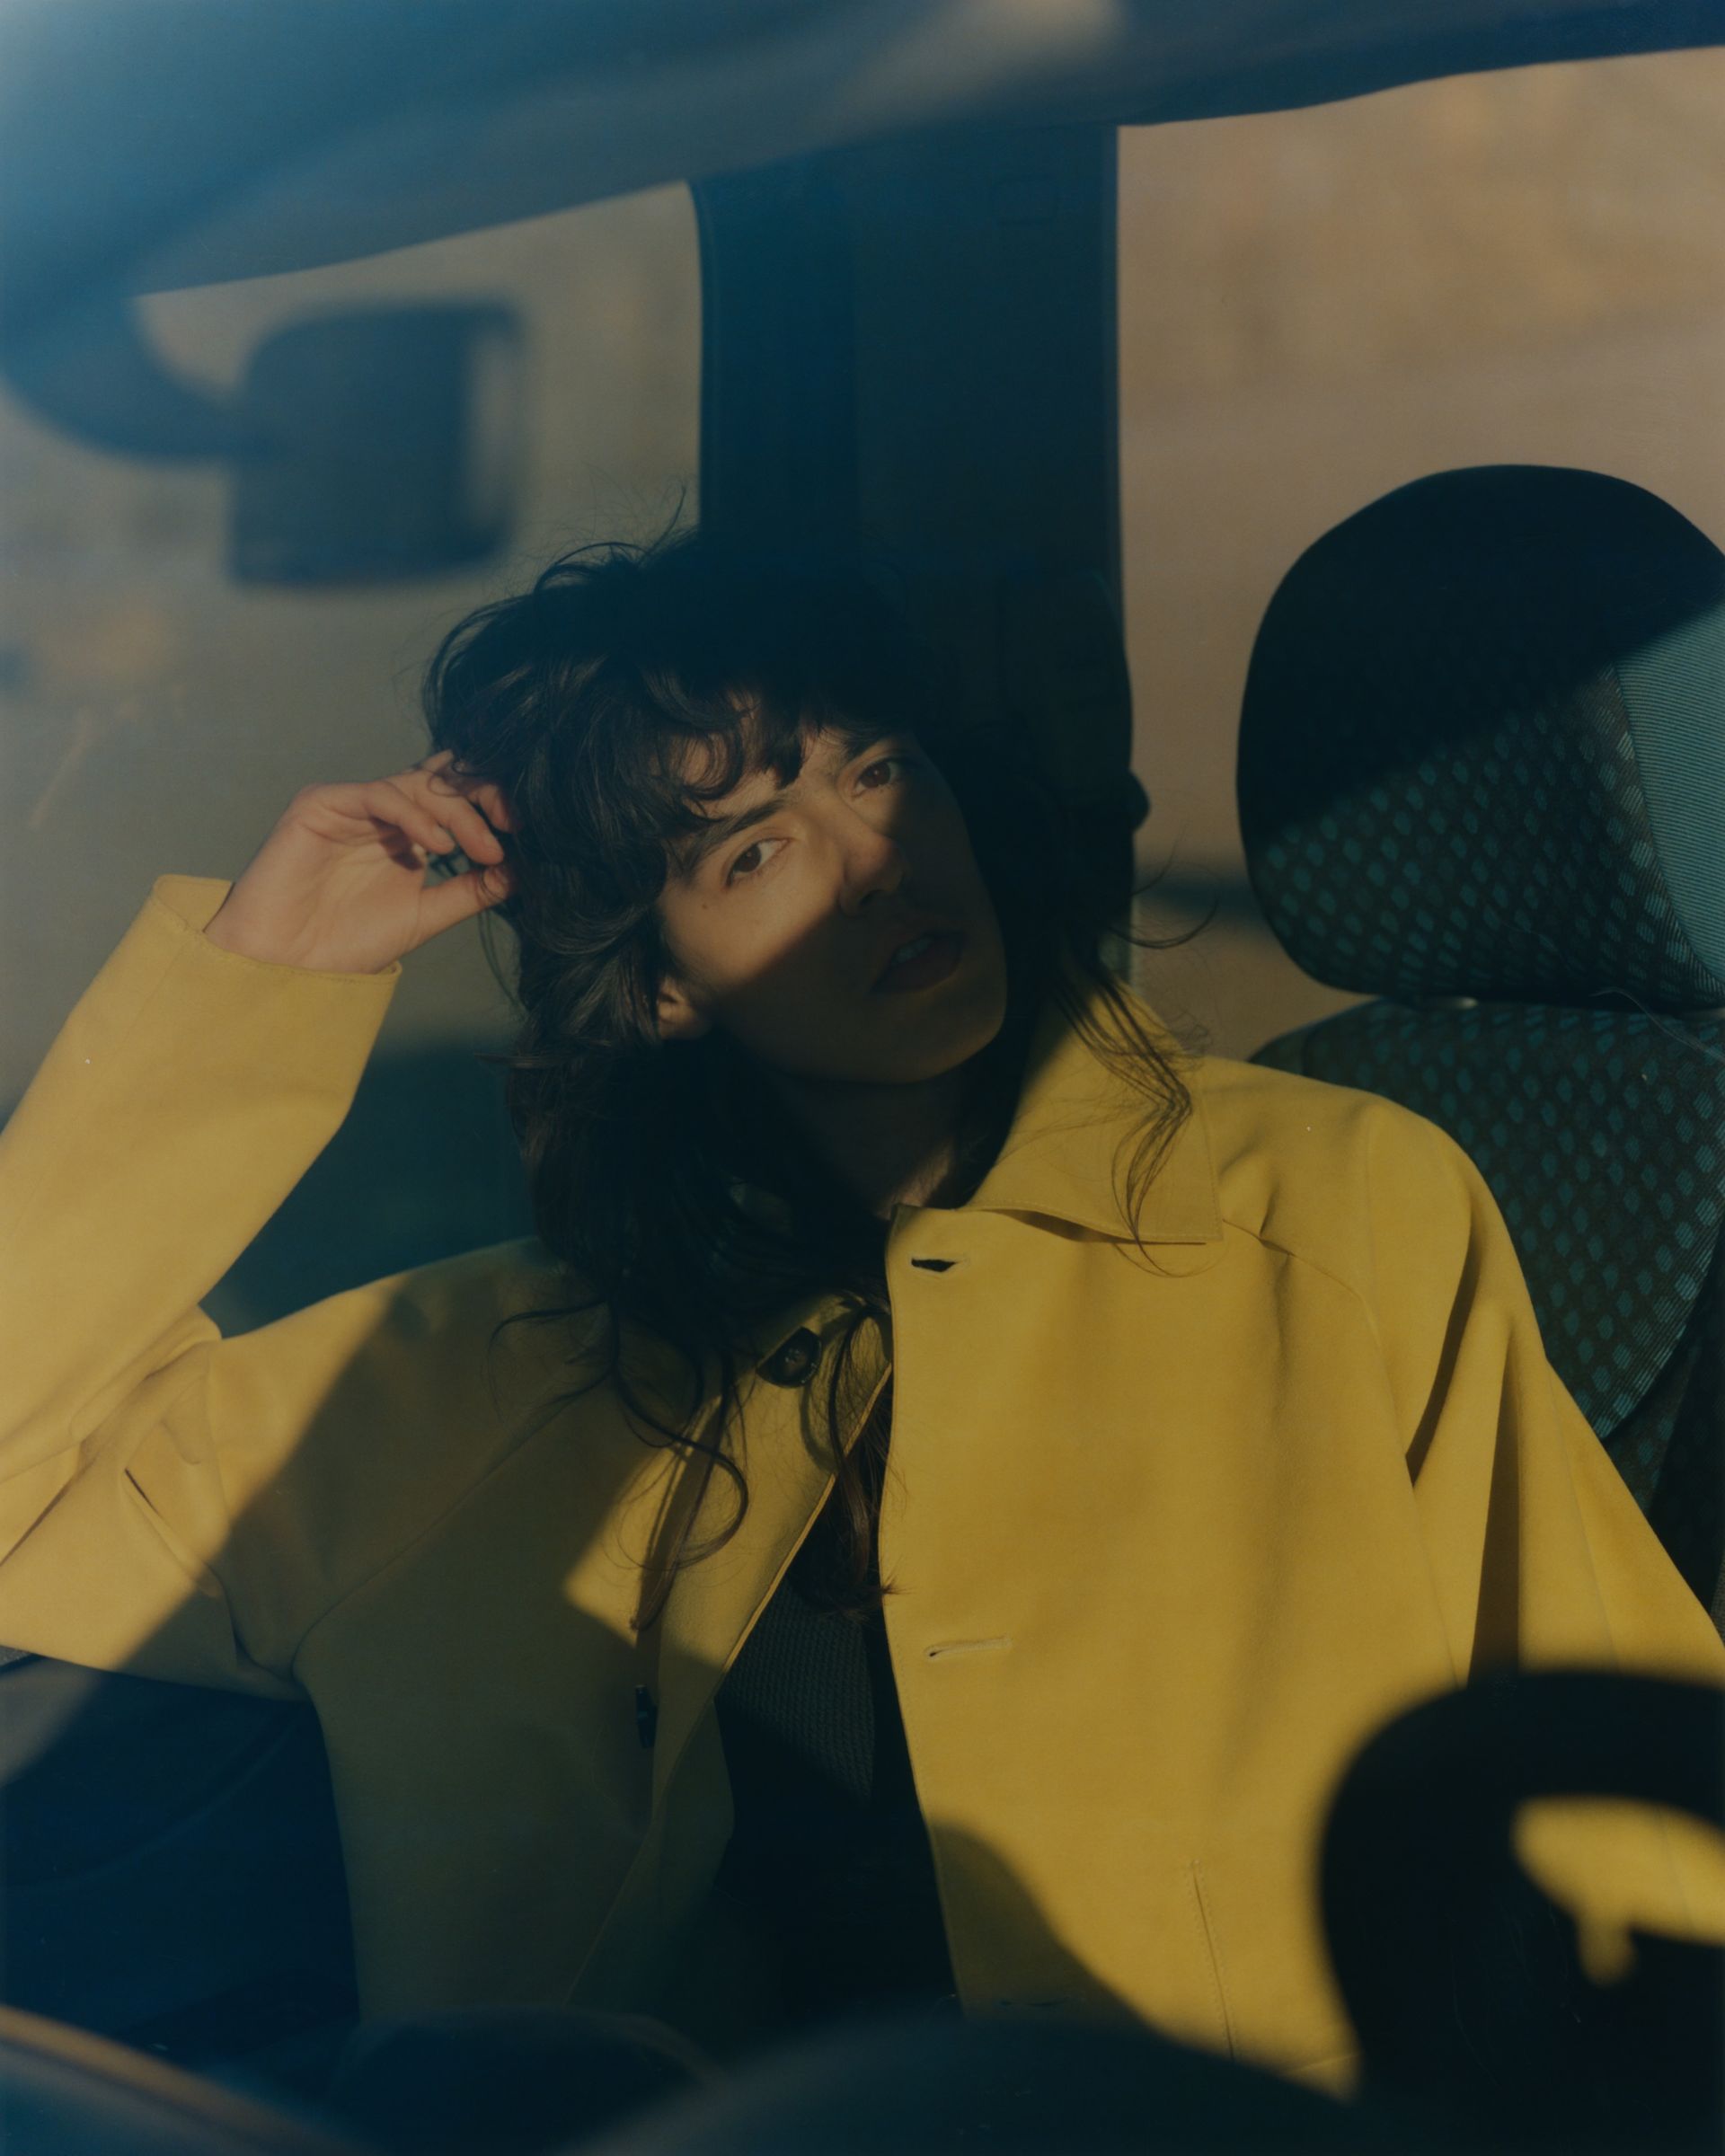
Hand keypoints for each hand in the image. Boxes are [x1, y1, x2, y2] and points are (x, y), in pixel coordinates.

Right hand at [202, 753, 515, 974]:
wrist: (287, 965)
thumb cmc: (348, 942)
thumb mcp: (426, 915)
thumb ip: (470, 890)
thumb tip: (524, 870)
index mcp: (407, 831)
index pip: (456, 796)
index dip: (492, 802)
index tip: (527, 830)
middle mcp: (382, 812)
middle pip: (442, 780)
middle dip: (483, 798)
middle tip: (513, 826)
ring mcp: (352, 804)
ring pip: (415, 783)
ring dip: (456, 812)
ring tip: (481, 848)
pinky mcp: (321, 803)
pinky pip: (378, 794)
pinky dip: (414, 815)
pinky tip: (438, 846)